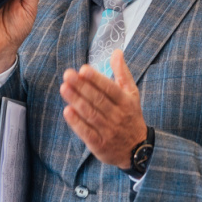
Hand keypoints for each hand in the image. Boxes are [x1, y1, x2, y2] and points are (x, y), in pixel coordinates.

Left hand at [59, 50, 146, 168]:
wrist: (137, 149)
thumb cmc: (130, 116)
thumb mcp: (131, 94)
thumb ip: (122, 73)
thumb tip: (116, 52)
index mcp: (126, 102)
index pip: (110, 89)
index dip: (97, 79)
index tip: (83, 69)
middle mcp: (118, 116)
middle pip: (98, 100)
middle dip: (82, 87)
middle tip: (68, 75)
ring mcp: (109, 131)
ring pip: (91, 114)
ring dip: (77, 101)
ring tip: (64, 88)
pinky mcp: (100, 145)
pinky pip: (87, 133)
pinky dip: (77, 122)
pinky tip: (67, 111)